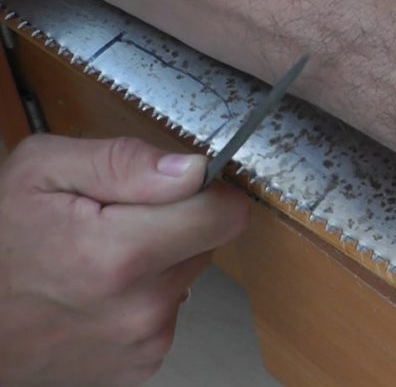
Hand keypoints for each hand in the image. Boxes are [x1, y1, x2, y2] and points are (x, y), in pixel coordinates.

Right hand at [0, 135, 248, 385]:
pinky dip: (144, 296)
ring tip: (99, 261)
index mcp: (121, 255)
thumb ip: (124, 162)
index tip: (175, 187)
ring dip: (158, 261)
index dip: (207, 191)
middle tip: (114, 223)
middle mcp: (142, 307)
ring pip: (188, 275)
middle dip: (173, 223)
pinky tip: (99, 293)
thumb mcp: (42, 172)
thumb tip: (195, 169)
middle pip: (207, 242)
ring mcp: (145, 341)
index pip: (225, 216)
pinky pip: (170, 310)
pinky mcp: (144, 362)